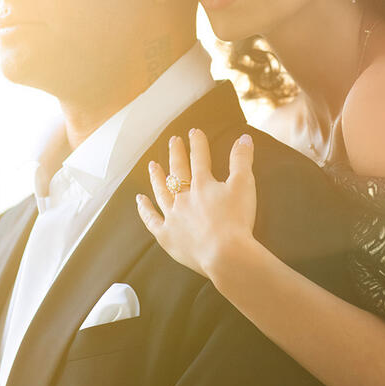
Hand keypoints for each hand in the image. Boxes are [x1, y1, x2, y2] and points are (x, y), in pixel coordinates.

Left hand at [136, 128, 256, 277]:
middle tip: (173, 140)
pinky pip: (152, 220)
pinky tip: (140, 200)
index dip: (197, 144)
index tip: (194, 132)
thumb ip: (242, 160)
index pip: (199, 158)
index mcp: (203, 184)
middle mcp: (184, 198)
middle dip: (176, 154)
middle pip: (178, 171)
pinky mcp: (167, 236)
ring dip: (157, 177)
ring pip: (161, 192)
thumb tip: (244, 137)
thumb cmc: (237, 221)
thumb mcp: (244, 185)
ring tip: (152, 165)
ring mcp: (173, 217)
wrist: (225, 254)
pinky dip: (145, 209)